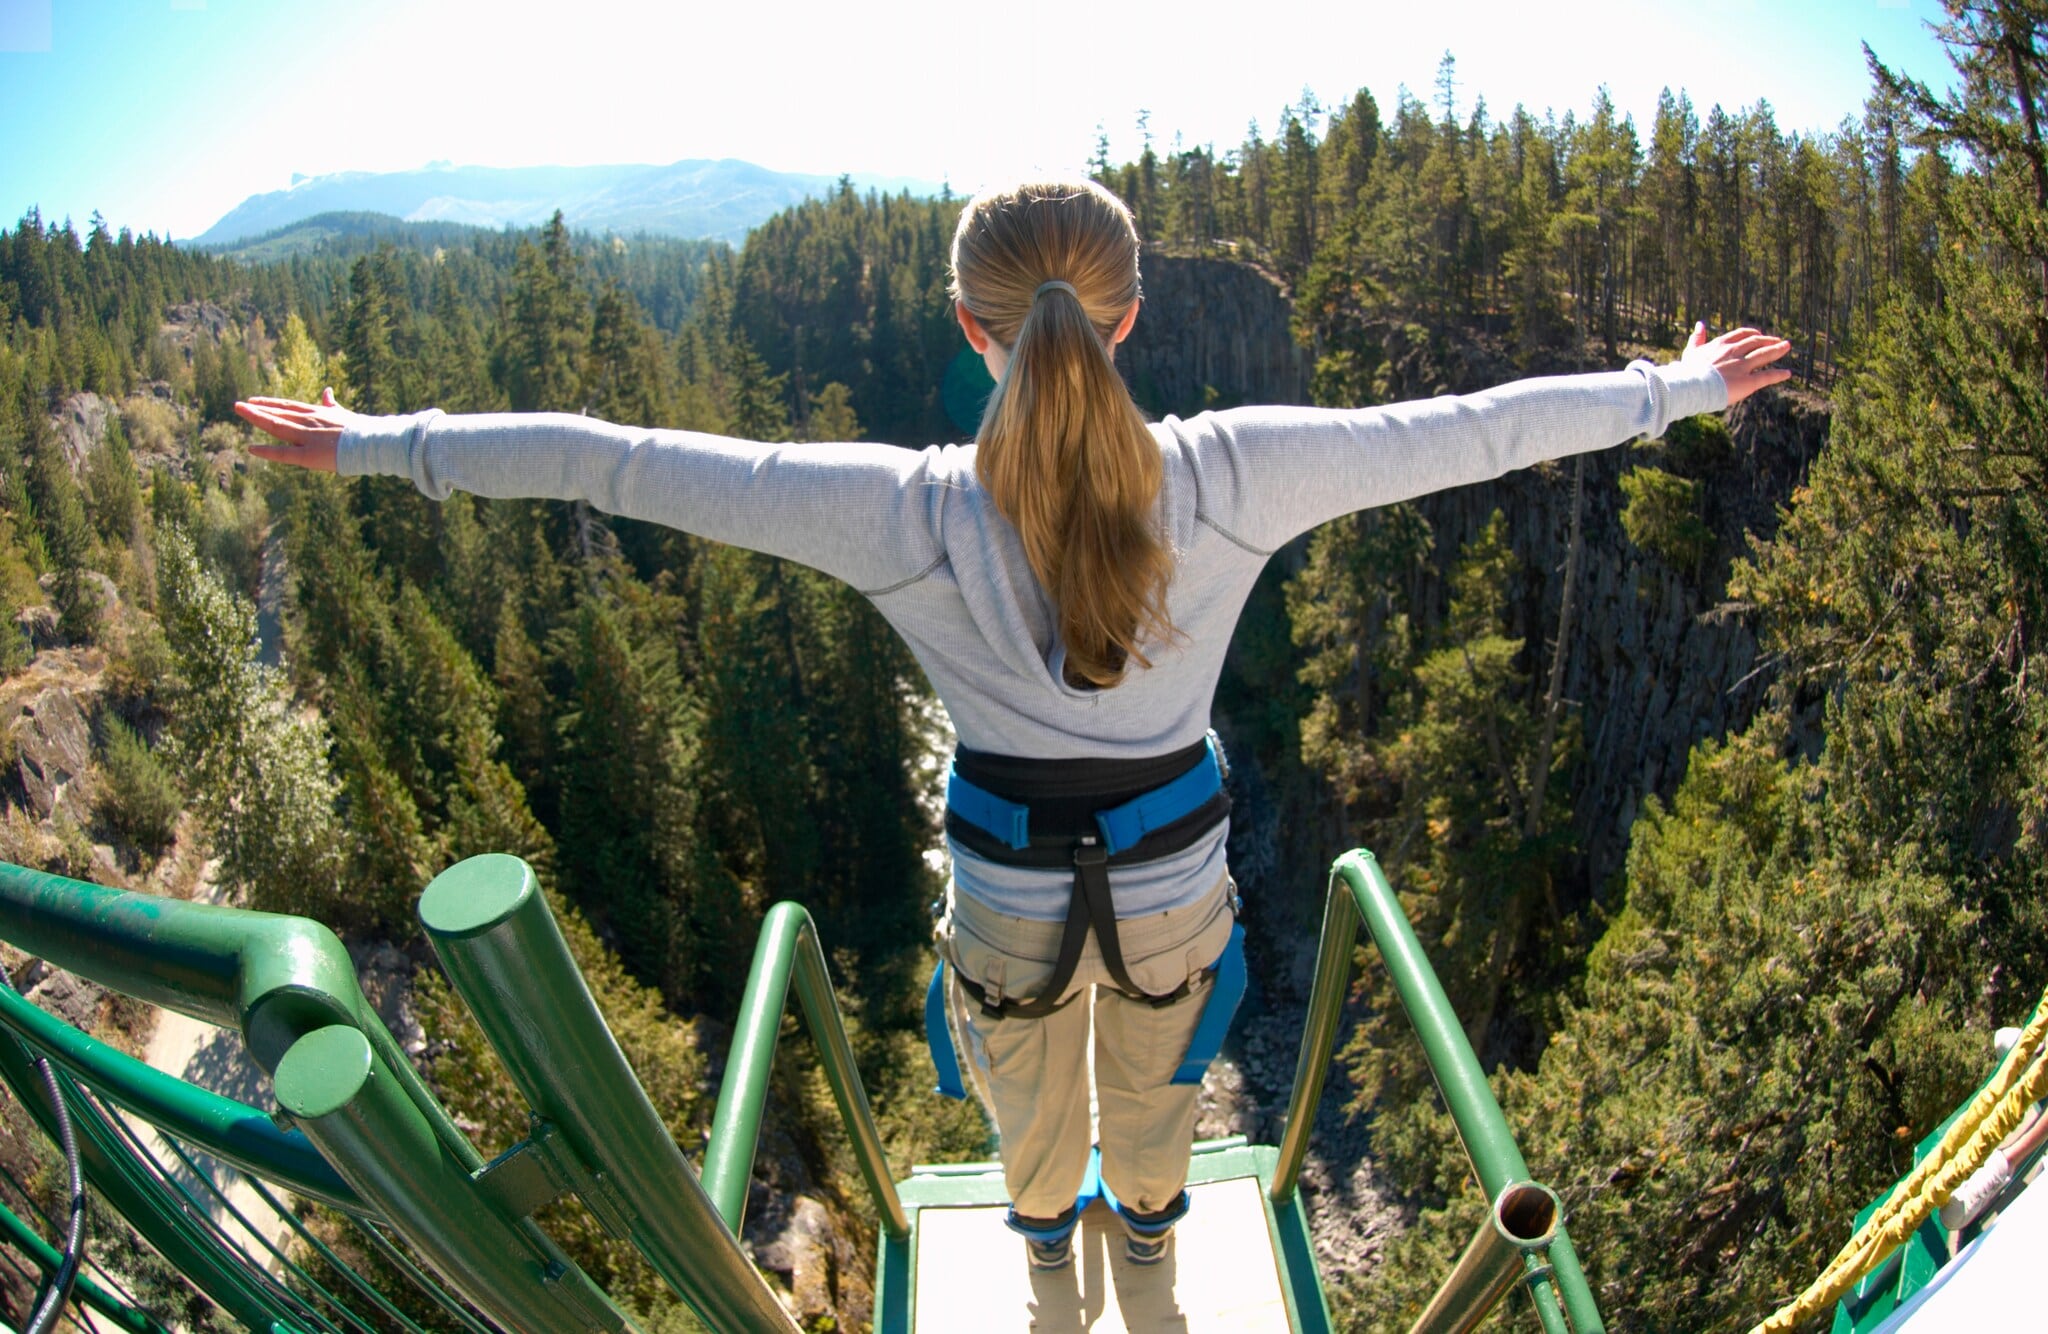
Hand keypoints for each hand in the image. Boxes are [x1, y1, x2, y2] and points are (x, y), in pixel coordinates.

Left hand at [233, 388, 354, 471]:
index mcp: (317, 413)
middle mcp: (309, 422)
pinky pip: (284, 453)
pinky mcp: (309, 455)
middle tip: (238, 405)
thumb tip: (327, 390)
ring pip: (276, 426)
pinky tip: (251, 449)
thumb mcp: (343, 413)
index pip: (288, 406)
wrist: (373, 441)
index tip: (254, 401)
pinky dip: (267, 451)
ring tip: (240, 411)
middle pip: (278, 414)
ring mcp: (308, 437)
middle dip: (257, 409)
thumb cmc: (362, 429)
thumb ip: (331, 404)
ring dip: (257, 418)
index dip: (269, 403)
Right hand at [1682, 323, 1793, 405]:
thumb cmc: (1687, 372)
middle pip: (1756, 342)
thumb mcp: (1691, 352)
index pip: (1741, 334)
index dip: (1752, 334)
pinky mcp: (1748, 382)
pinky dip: (1778, 374)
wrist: (1690, 387)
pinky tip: (1787, 373)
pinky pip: (1767, 376)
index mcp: (1721, 344)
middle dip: (1768, 340)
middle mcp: (1734, 352)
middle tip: (1778, 341)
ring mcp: (1742, 366)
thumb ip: (1697, 338)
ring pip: (1764, 354)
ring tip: (1787, 347)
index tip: (1759, 335)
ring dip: (1777, 350)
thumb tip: (1700, 324)